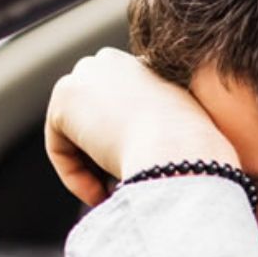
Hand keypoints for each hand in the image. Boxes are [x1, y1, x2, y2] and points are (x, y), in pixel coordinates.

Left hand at [44, 48, 239, 205]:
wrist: (183, 153)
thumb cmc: (197, 156)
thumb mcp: (187, 139)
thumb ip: (163, 137)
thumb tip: (142, 161)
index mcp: (149, 64)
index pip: (120, 109)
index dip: (126, 147)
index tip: (139, 176)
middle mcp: (115, 61)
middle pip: (92, 119)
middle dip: (101, 156)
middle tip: (119, 189)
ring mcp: (87, 74)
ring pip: (76, 135)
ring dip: (91, 170)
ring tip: (114, 195)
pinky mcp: (64, 98)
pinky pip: (60, 147)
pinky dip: (75, 176)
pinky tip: (100, 193)